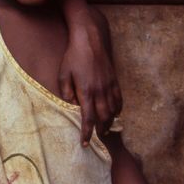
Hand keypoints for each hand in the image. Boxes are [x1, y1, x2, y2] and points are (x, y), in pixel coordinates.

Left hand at [59, 25, 121, 144]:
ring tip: (105, 130)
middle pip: (103, 118)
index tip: (85, 143)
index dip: (87, 133)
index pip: (88, 118)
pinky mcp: (114, 80)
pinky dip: (118, 109)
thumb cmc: (73, 56)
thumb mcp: (63, 73)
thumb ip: (66, 91)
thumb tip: (70, 105)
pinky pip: (119, 99)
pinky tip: (114, 113)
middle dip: (100, 130)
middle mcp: (100, 91)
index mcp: (86, 91)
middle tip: (96, 138)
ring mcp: (109, 86)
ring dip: (110, 122)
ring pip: (113, 110)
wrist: (90, 39)